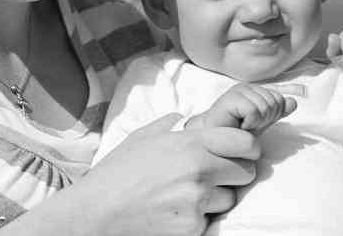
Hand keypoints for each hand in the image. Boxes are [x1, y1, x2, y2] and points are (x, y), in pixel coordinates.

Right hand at [85, 114, 260, 235]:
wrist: (96, 213)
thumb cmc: (115, 174)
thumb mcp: (140, 139)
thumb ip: (167, 126)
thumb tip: (182, 119)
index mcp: (188, 144)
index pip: (244, 142)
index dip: (247, 147)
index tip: (242, 151)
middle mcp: (198, 172)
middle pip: (247, 172)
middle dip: (235, 173)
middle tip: (214, 175)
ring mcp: (197, 202)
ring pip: (229, 199)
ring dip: (215, 198)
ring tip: (184, 195)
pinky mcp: (193, 228)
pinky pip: (210, 221)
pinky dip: (198, 218)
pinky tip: (174, 211)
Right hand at [187, 83, 297, 132]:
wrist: (215, 140)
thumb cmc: (236, 131)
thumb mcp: (262, 122)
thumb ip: (277, 112)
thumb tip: (293, 102)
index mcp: (255, 90)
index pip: (280, 98)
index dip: (273, 114)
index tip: (256, 122)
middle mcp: (247, 87)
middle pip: (275, 102)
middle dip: (265, 119)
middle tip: (249, 125)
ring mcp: (238, 91)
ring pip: (266, 107)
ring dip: (256, 122)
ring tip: (243, 125)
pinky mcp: (231, 98)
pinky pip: (254, 111)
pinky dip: (250, 122)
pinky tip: (239, 125)